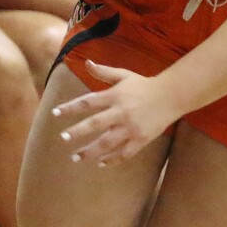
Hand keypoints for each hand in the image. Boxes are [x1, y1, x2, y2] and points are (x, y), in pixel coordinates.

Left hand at [51, 61, 177, 165]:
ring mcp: (131, 128)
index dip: (70, 108)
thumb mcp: (124, 75)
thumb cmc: (144, 85)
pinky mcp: (141, 139)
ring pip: (108, 142)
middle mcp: (121, 112)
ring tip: (76, 158)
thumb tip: (86, 62)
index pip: (87, 102)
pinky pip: (125, 153)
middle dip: (77, 132)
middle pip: (95, 124)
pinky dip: (112, 160)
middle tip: (63, 138)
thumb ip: (104, 72)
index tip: (54, 113)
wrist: (171, 96)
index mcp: (115, 96)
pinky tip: (101, 163)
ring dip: (90, 151)